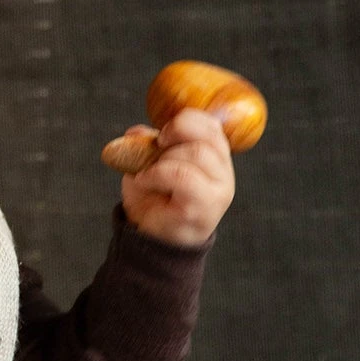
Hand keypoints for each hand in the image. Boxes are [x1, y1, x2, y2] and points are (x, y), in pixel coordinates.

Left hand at [119, 107, 234, 246]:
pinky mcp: (206, 206)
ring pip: (197, 153)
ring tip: (146, 174)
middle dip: (172, 137)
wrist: (148, 239)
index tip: (160, 135)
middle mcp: (223, 172)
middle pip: (206, 135)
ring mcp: (219, 190)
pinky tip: (144, 181)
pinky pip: (184, 175)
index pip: (211, 124)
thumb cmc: (151, 201)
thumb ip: (146, 145)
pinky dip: (157, 173)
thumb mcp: (146, 164)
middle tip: (153, 151)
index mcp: (214, 157)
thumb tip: (136, 132)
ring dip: (163, 159)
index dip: (184, 121)